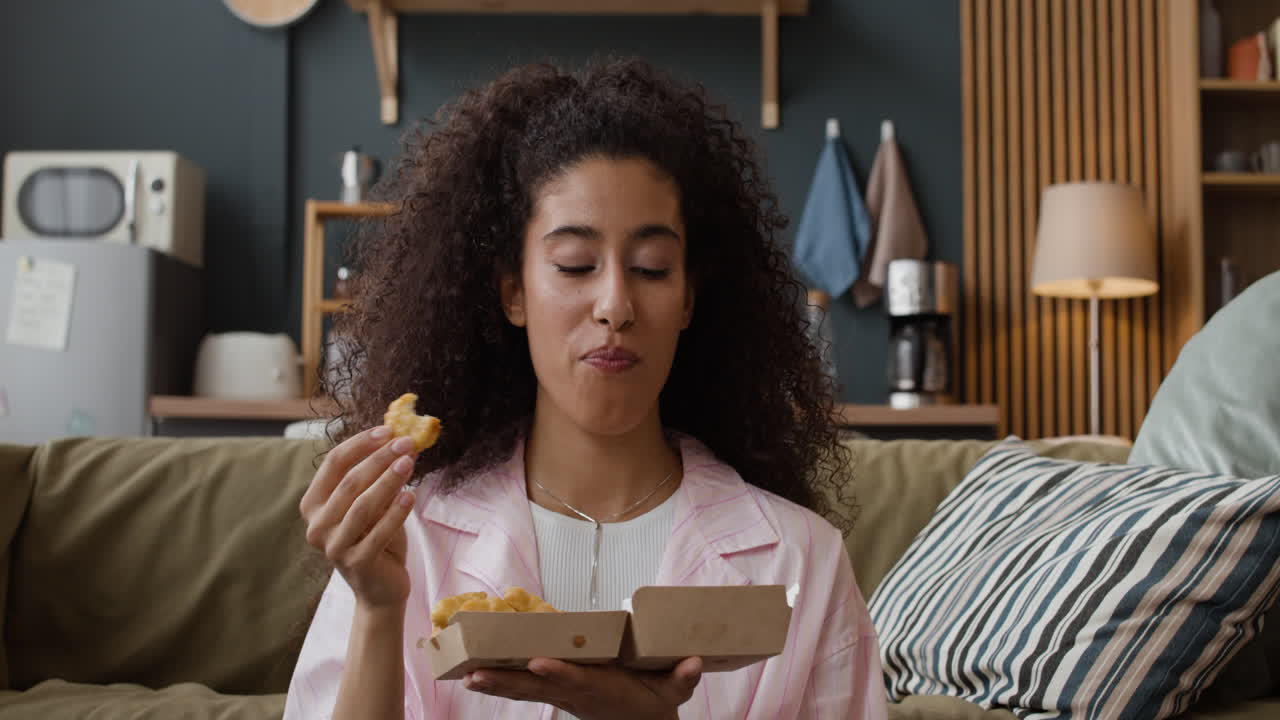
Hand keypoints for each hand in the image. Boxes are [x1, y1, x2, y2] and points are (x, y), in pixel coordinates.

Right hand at [299, 425, 419, 609]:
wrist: (381, 589)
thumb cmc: (376, 539)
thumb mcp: (374, 505)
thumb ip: (378, 478)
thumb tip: (401, 440)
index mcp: (313, 505)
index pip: (333, 464)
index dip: (360, 444)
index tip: (388, 430)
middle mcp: (316, 526)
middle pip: (349, 482)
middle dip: (379, 458)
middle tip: (406, 443)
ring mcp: (333, 547)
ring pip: (362, 505)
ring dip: (388, 480)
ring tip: (410, 462)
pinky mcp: (355, 564)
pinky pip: (378, 532)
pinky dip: (396, 512)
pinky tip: (411, 495)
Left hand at [464, 656, 702, 719]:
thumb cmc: (657, 704)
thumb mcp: (675, 692)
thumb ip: (683, 678)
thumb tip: (694, 661)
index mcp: (603, 690)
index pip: (577, 680)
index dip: (558, 671)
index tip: (538, 662)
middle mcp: (578, 694)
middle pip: (538, 687)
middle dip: (507, 681)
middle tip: (476, 674)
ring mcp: (566, 696)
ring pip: (527, 689)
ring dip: (497, 683)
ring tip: (467, 676)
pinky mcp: (560, 695)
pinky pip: (527, 689)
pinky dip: (503, 683)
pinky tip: (477, 677)